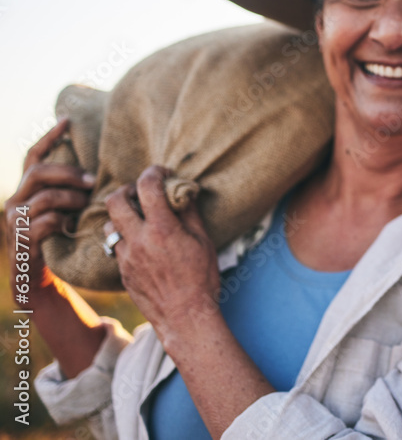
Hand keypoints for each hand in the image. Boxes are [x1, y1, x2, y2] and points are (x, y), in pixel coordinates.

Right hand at [4, 118, 93, 305]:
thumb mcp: (64, 209)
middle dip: (68, 173)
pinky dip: (62, 222)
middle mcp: (15, 201)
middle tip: (92, 180)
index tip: (67, 120)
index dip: (49, 137)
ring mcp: (15, 221)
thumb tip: (98, 169)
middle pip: (38, 173)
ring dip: (71, 200)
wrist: (39, 277)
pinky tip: (71, 227)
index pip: (33, 156)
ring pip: (44, 197)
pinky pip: (45, 222)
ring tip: (86, 205)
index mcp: (26, 190)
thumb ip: (70, 190)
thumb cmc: (59, 238)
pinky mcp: (22, 240)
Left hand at [106, 166, 221, 348]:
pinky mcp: (122, 272)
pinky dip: (125, 239)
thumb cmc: (201, 279)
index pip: (147, 186)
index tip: (162, 172)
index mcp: (162, 229)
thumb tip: (184, 190)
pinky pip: (115, 248)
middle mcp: (139, 240)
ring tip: (138, 220)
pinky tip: (141, 244)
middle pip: (114, 201)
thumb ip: (190, 213)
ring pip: (109, 225)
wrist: (185, 317)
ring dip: (121, 217)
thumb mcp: (204, 241)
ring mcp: (126, 258)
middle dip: (125, 190)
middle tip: (139, 193)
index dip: (154, 172)